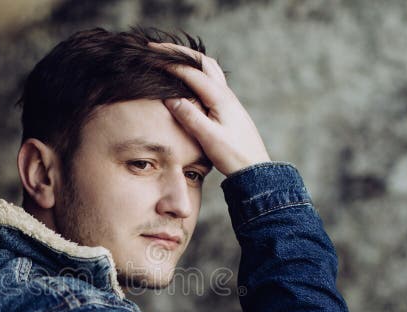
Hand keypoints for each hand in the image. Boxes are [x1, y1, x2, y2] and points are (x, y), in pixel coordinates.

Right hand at [149, 42, 270, 175]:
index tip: (152, 57)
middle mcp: (226, 94)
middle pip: (202, 62)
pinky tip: (187, 79)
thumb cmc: (233, 155)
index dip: (171, 63)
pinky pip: (210, 80)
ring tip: (170, 57)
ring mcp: (228, 99)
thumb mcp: (209, 138)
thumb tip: (170, 98)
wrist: (254, 168)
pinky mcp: (227, 107)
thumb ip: (190, 117)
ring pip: (208, 69)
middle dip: (180, 53)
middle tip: (157, 48)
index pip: (192, 73)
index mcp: (220, 98)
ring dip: (189, 60)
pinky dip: (195, 72)